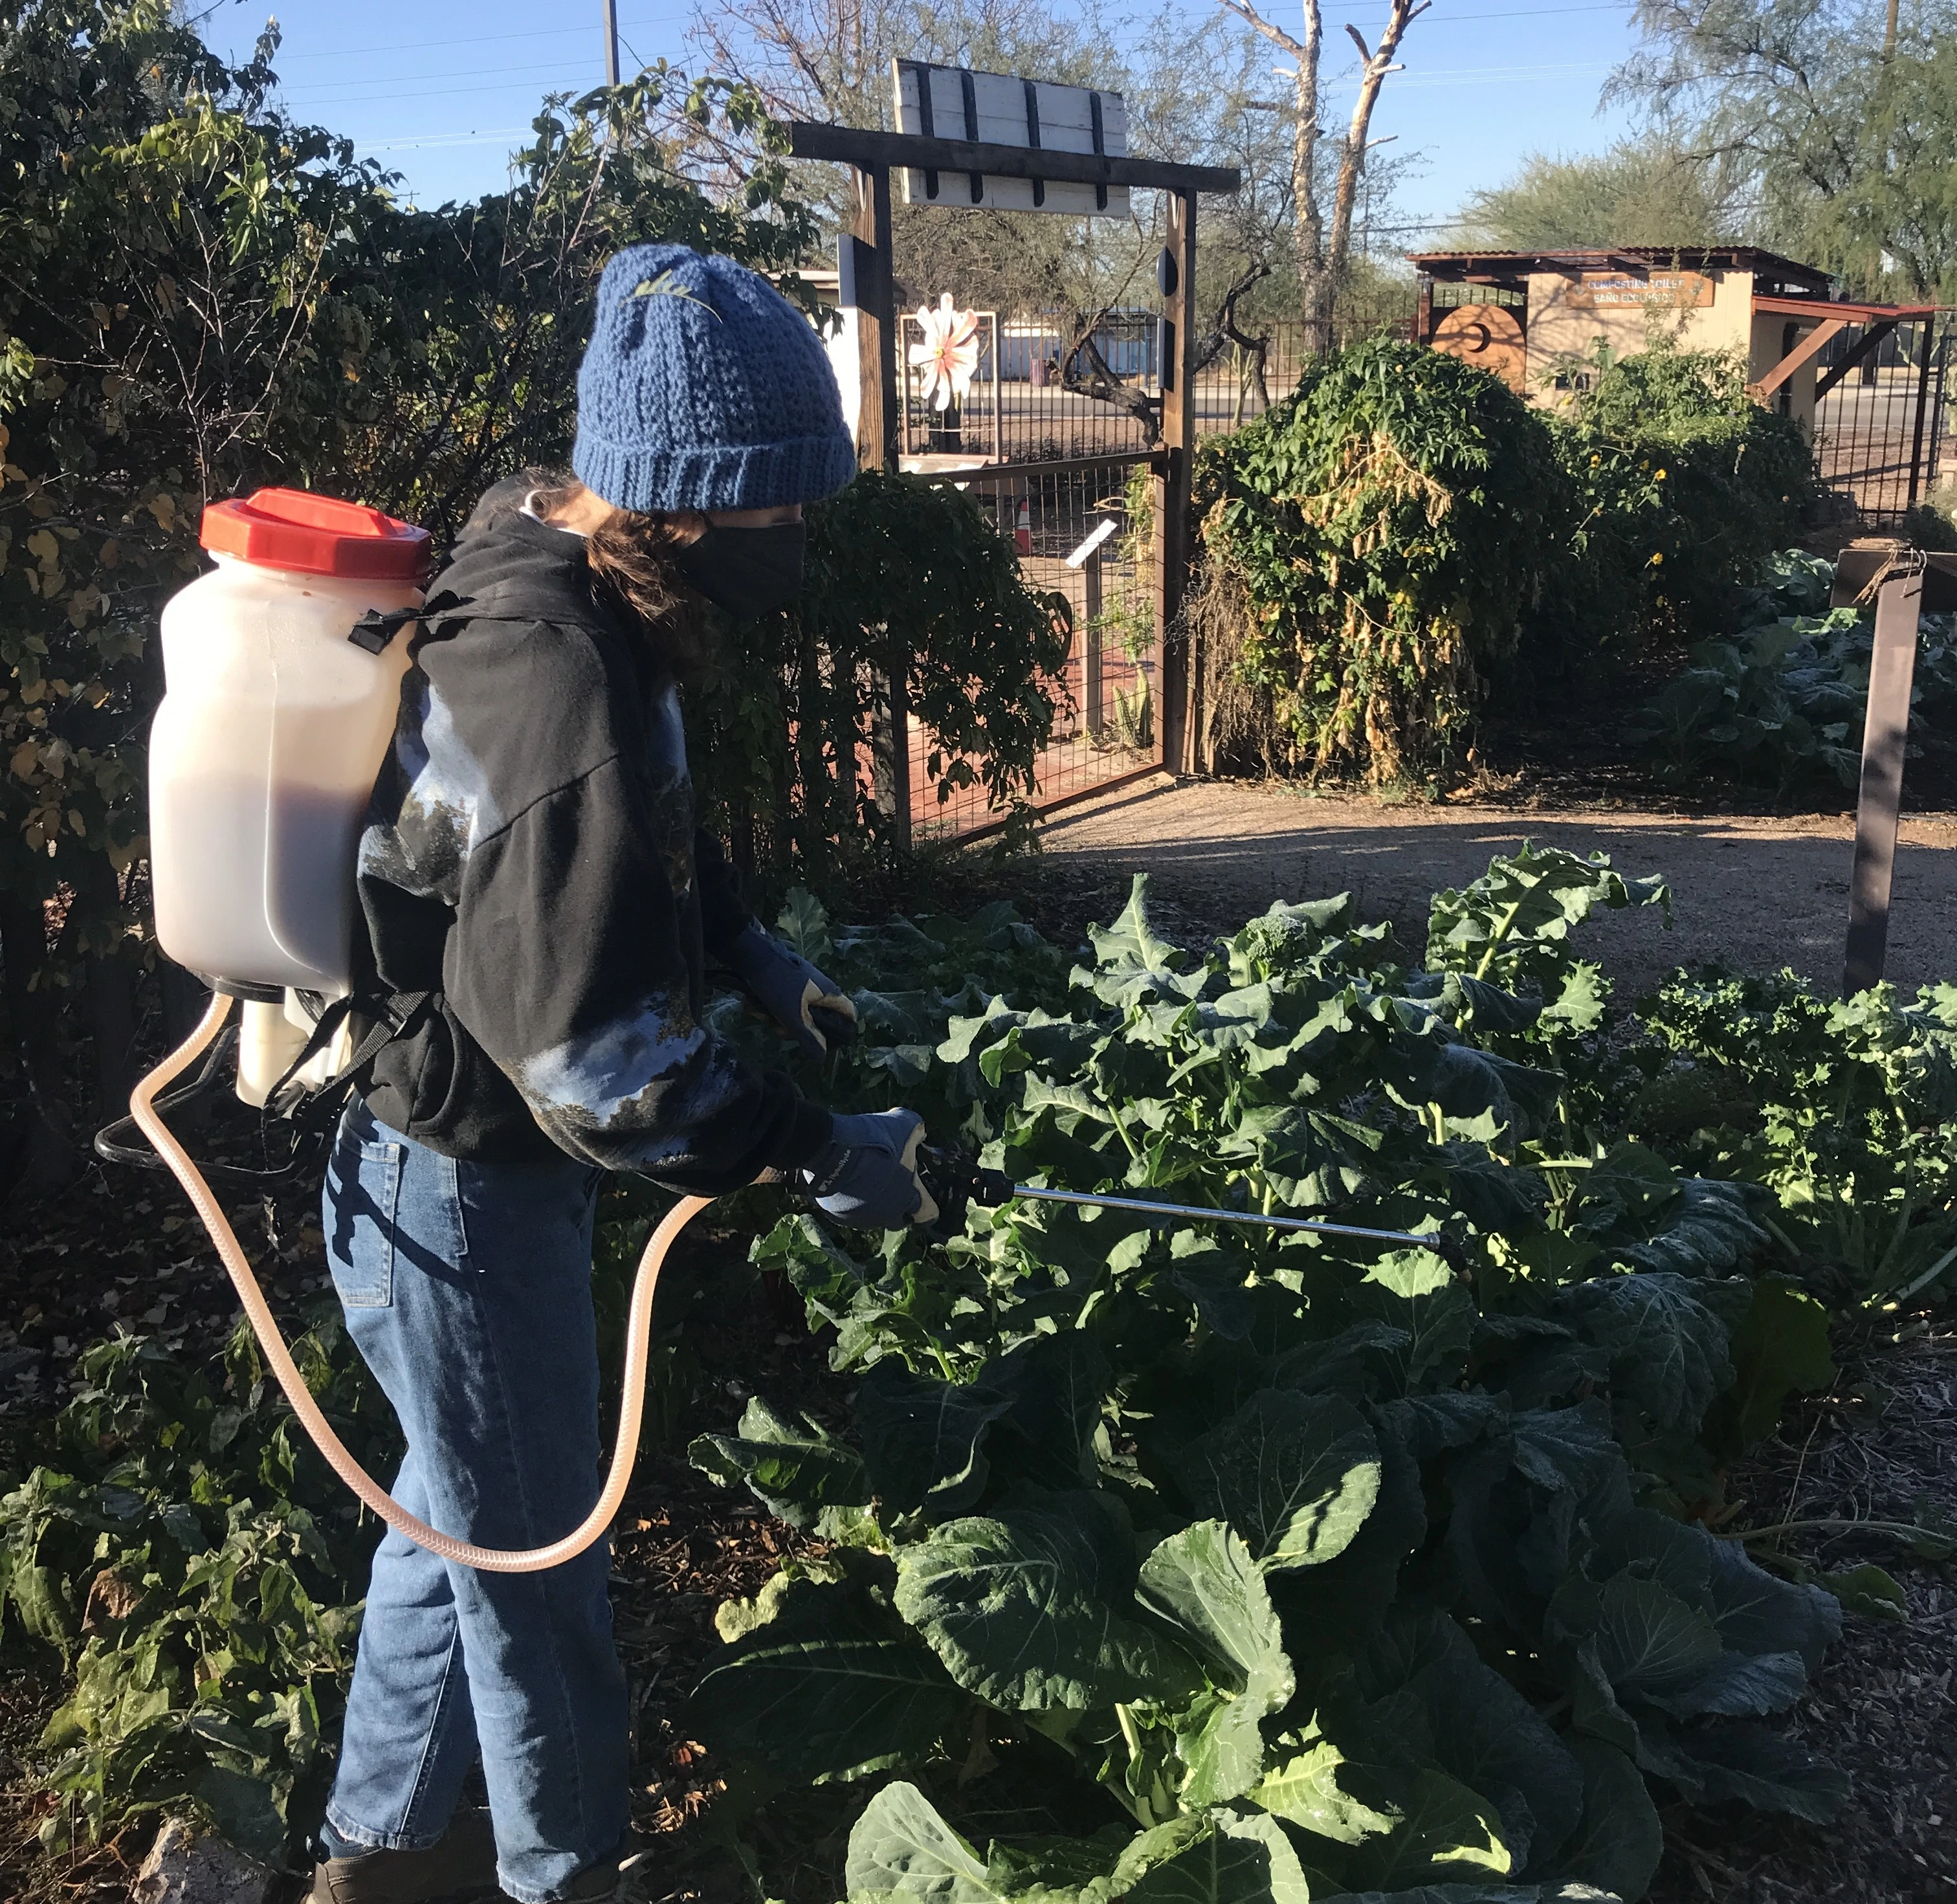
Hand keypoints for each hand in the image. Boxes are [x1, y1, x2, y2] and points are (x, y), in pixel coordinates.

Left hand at [727, 923, 857, 1058]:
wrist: (752, 954)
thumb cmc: (779, 985)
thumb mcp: (793, 1016)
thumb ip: (809, 1038)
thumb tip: (823, 1058)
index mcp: (830, 994)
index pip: (849, 1014)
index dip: (843, 1031)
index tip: (826, 1043)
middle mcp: (820, 989)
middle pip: (816, 1019)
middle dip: (794, 1027)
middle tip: (779, 1025)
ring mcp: (803, 985)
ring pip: (795, 1013)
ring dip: (776, 1018)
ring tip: (761, 1011)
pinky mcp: (787, 982)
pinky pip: (782, 1003)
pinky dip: (769, 1007)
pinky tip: (755, 1004)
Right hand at [800, 1110, 939, 1228]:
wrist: (831, 1151)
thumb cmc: (873, 1143)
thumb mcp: (901, 1125)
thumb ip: (916, 1130)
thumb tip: (920, 1132)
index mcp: (908, 1197)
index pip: (928, 1214)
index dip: (927, 1204)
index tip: (922, 1192)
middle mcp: (888, 1214)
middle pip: (899, 1219)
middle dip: (898, 1205)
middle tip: (893, 1184)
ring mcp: (863, 1218)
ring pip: (874, 1216)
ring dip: (874, 1203)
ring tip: (867, 1180)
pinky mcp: (840, 1216)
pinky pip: (851, 1213)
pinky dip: (852, 1202)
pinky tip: (848, 1184)